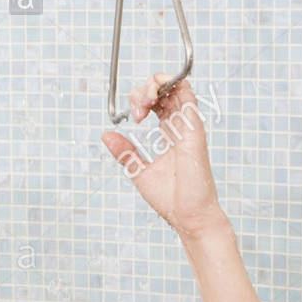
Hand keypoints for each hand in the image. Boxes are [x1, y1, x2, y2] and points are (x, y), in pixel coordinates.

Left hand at [101, 73, 226, 237]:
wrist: (187, 216)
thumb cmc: (171, 198)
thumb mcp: (138, 170)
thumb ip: (125, 152)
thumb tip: (107, 136)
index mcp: (169, 134)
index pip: (158, 102)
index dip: (141, 99)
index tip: (132, 117)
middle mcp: (180, 127)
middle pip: (166, 91)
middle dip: (145, 90)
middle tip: (136, 109)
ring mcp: (188, 128)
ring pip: (178, 88)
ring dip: (156, 85)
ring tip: (143, 102)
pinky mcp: (194, 132)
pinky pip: (189, 100)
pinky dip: (174, 88)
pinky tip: (156, 96)